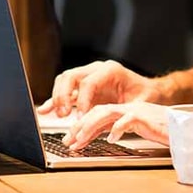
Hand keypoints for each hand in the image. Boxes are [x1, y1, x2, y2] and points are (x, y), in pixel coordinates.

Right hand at [38, 60, 157, 116]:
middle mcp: (96, 70)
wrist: (147, 90)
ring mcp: (88, 76)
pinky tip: (45, 109)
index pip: (88, 82)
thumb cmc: (144, 94)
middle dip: (64, 96)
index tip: (81, 118)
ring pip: (64, 80)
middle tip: (64, 115)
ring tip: (58, 114)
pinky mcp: (83, 87)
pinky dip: (55, 99)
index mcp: (110, 70)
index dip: (82, 101)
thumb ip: (127, 111)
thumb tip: (117, 122)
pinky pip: (65, 90)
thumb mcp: (139, 102)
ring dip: (57, 97)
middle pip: (71, 76)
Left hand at [62, 102, 169, 149]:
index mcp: (122, 109)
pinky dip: (117, 128)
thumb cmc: (160, 129)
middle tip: (69, 141)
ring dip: (91, 126)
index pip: (96, 114)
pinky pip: (127, 120)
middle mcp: (125, 107)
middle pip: (97, 111)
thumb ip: (116, 129)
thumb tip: (99, 137)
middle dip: (80, 126)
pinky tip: (110, 139)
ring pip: (107, 113)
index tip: (70, 140)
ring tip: (81, 139)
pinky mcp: (144, 117)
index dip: (81, 126)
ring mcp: (134, 110)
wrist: (182, 126)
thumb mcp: (134, 129)